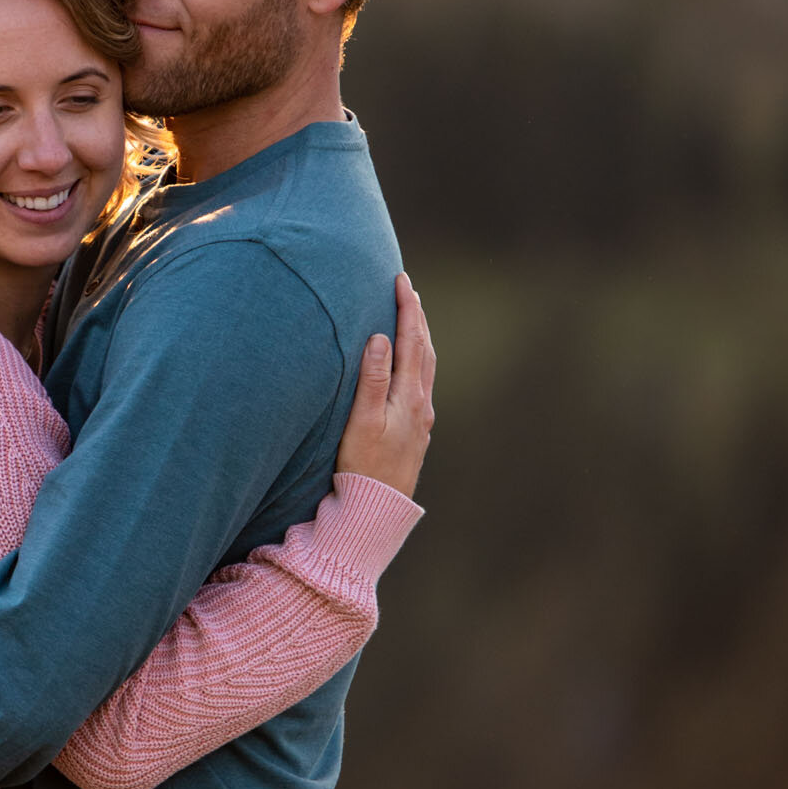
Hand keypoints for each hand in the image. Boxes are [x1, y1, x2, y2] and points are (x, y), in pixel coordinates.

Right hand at [335, 272, 435, 498]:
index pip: (410, 341)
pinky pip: (421, 382)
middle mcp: (421, 404)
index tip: (401, 281)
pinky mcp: (416, 430)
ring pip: (425, 366)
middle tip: (406, 289)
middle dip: (416, 316)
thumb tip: (382, 338)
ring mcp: (421, 418)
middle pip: (423, 349)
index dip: (406, 309)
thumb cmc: (362, 466)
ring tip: (412, 317)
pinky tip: (410, 363)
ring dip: (419, 337)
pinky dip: (417, 360)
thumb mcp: (361, 421)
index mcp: (409, 396)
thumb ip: (373, 379)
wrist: (378, 508)